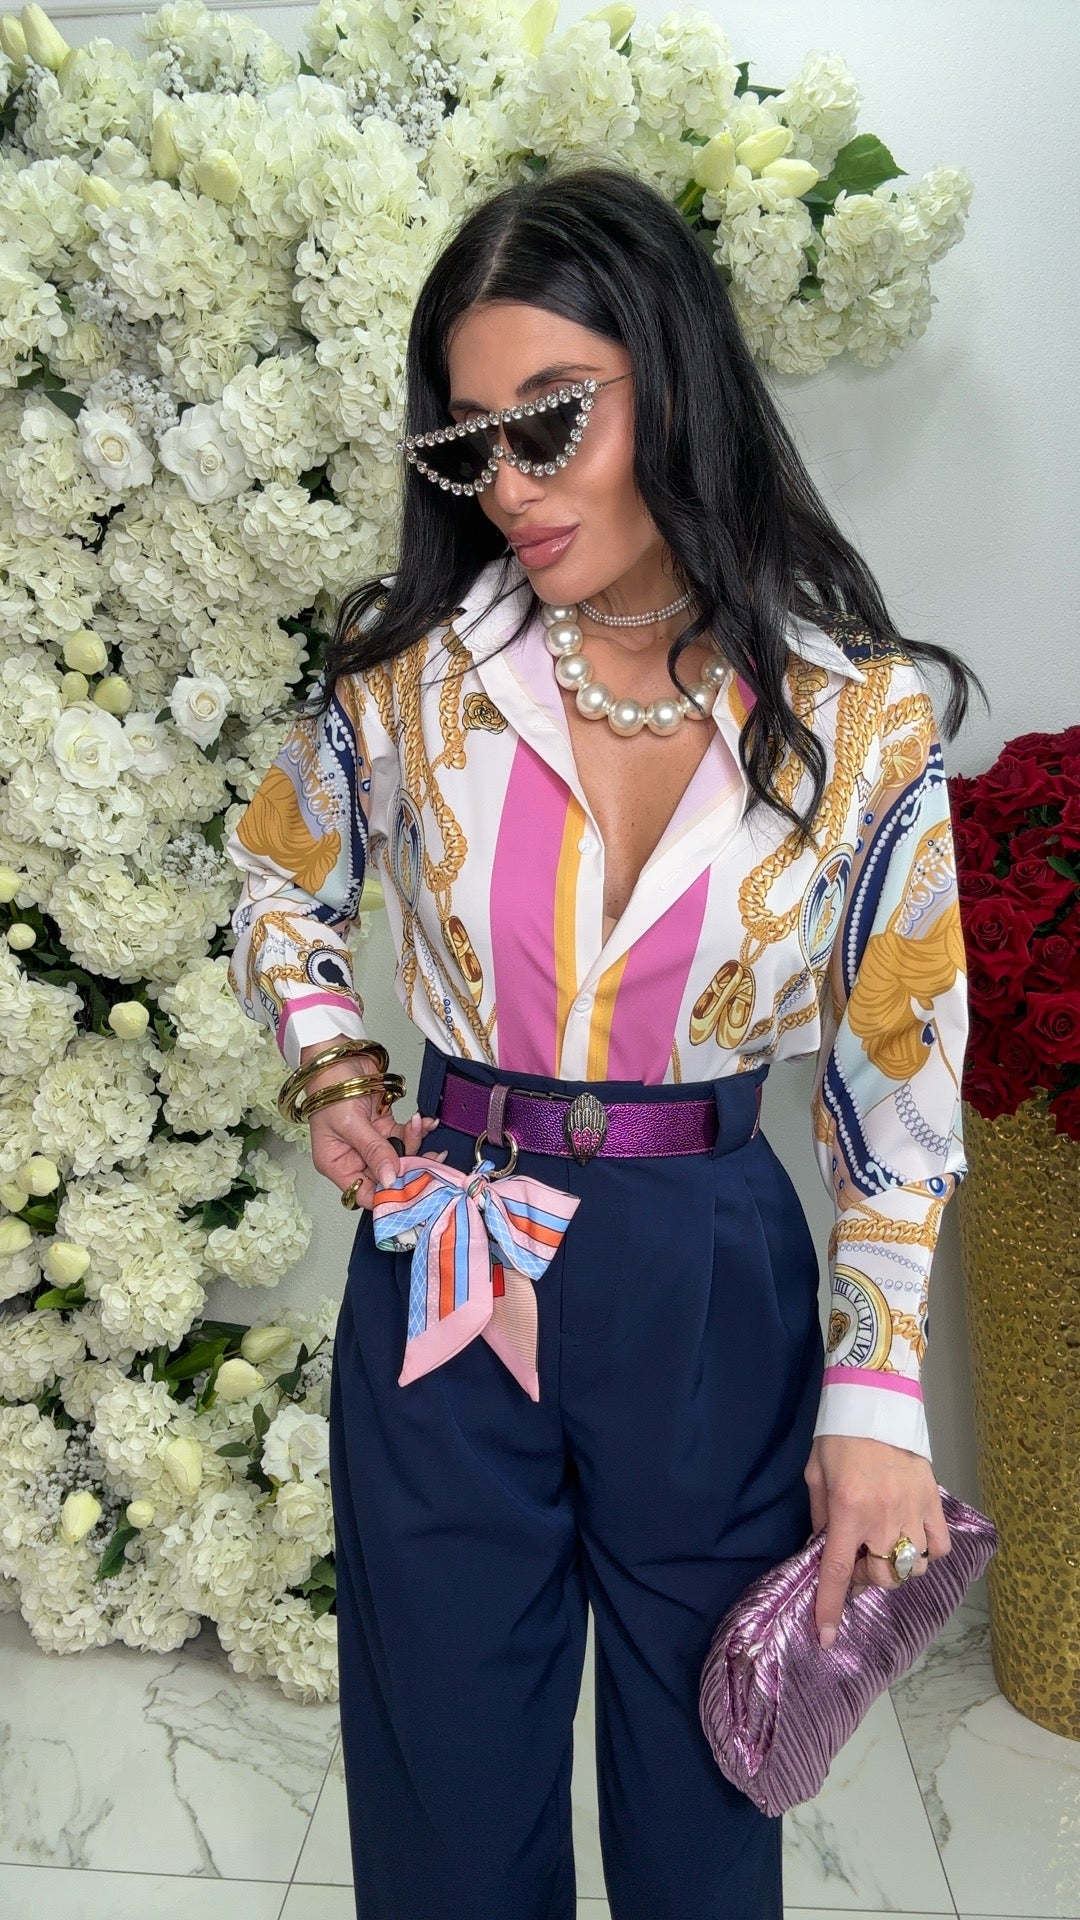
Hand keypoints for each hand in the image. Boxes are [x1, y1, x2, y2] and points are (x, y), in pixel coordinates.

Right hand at [298, 1045, 445, 1206]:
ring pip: (399, 1155)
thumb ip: (374, 1151)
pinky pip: (402, 1135)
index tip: (412, 1191)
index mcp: (337, 1164)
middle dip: (409, 1167)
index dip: (388, 1196)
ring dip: (415, 1144)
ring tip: (421, 1127)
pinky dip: (415, 1129)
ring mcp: (369, 1142)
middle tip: (431, 1160)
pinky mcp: (382, 1125)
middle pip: (386, 1175)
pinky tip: (423, 1121)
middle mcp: (353, 1156)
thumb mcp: (350, 1125)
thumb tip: (390, 1179)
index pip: (364, 1193)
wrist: (339, 1056)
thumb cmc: (331, 1088)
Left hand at [804, 1433, 951, 1649]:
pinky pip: (940, 1547)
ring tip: (886, 1547)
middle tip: (859, 1558)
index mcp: (848, 1512)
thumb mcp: (815, 1475)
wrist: (877, 1400)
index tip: (825, 1637)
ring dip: (897, 1566)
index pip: (839, 1573)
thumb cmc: (838, 1437)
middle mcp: (884, 1518)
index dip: (830, 1608)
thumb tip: (823, 1551)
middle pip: (883, 1577)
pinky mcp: (934, 1501)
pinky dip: (928, 1552)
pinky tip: (913, 1539)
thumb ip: (820, 1517)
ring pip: (913, 1568)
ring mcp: (914, 1512)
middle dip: (868, 1578)